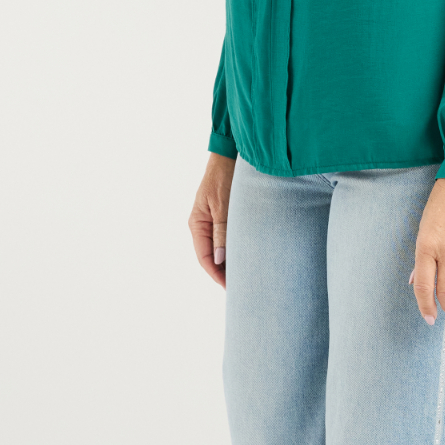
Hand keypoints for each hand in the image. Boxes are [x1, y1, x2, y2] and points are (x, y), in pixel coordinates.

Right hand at [189, 154, 235, 288]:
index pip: (205, 258)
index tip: (230, 287)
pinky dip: (235, 250)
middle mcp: (203, 226)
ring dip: (230, 262)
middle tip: (241, 287)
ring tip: (246, 276)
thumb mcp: (223, 205)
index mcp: (197, 224)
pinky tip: (247, 256)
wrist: (229, 156)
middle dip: (224, 273)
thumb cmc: (225, 177)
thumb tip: (219, 260)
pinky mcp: (224, 217)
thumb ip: (222, 232)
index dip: (217, 274)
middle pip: (211, 257)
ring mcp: (212, 222)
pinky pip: (227, 239)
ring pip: (220, 249)